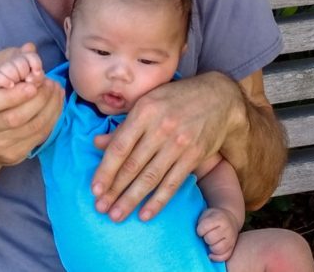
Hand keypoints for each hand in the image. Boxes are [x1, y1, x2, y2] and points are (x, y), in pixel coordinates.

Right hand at [0, 43, 62, 170]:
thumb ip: (7, 58)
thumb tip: (29, 49)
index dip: (15, 95)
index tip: (33, 83)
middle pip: (15, 118)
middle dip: (39, 99)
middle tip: (51, 83)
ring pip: (30, 129)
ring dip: (50, 108)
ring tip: (56, 90)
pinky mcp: (11, 156)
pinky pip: (38, 138)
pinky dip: (52, 119)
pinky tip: (55, 104)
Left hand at [91, 72, 242, 221]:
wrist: (219, 97)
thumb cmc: (177, 98)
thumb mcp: (148, 102)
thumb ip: (124, 125)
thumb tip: (96, 143)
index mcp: (145, 111)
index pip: (120, 146)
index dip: (105, 170)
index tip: (94, 189)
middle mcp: (161, 127)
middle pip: (132, 165)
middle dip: (114, 190)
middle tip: (100, 208)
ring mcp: (179, 142)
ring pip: (150, 177)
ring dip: (131, 200)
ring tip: (116, 216)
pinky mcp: (194, 155)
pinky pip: (173, 183)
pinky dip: (158, 201)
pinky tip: (145, 214)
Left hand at [196, 207, 239, 261]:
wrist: (230, 218)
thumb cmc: (214, 217)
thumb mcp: (207, 214)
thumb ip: (201, 222)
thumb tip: (197, 236)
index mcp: (219, 218)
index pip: (204, 227)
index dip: (199, 230)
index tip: (201, 230)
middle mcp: (227, 229)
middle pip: (211, 239)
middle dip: (205, 239)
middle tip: (206, 236)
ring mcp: (231, 239)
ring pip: (218, 249)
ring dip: (211, 248)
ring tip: (210, 243)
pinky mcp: (232, 247)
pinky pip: (225, 256)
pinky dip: (216, 257)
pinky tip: (211, 254)